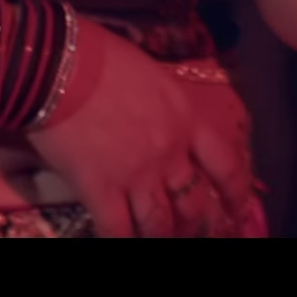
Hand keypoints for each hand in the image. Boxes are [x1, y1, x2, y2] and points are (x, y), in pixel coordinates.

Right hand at [25, 26, 263, 238]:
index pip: (225, 164)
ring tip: (153, 236)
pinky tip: (117, 237)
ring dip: (158, 235)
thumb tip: (160, 120)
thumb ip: (164, 108)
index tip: (237, 209)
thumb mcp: (152, 76)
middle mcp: (169, 152)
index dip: (236, 192)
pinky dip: (121, 239)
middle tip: (184, 228)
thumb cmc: (101, 56)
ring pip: (158, 223)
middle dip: (191, 223)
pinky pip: (117, 230)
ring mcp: (136, 174)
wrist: (60, 64)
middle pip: (192, 203)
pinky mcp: (100, 189)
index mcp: (185, 119)